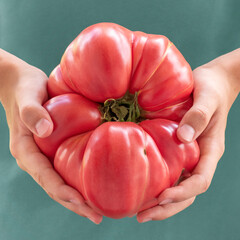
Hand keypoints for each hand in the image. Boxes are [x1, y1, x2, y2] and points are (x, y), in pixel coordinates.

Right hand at [0, 50, 102, 223]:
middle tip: (97, 216)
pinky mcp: (54, 148)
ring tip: (98, 209)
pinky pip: (65, 168)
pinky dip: (78, 180)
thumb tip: (44, 129)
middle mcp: (35, 157)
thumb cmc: (24, 88)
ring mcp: (44, 155)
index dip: (62, 192)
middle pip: (54, 186)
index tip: (82, 203)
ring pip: (60, 182)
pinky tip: (94, 184)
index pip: (44, 176)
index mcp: (25, 150)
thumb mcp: (27, 95)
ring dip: (77, 197)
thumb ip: (31, 111)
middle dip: (74, 203)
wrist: (22, 83)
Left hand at [136, 49, 239, 222]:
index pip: (200, 180)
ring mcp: (188, 155)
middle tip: (142, 216)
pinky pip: (169, 170)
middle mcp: (199, 157)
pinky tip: (140, 186)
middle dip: (167, 207)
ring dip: (160, 201)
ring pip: (177, 185)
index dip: (183, 192)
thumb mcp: (207, 99)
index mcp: (210, 149)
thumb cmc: (211, 89)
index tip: (161, 197)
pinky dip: (157, 183)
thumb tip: (183, 137)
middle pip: (187, 191)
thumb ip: (198, 116)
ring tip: (138, 211)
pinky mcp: (177, 148)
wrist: (212, 83)